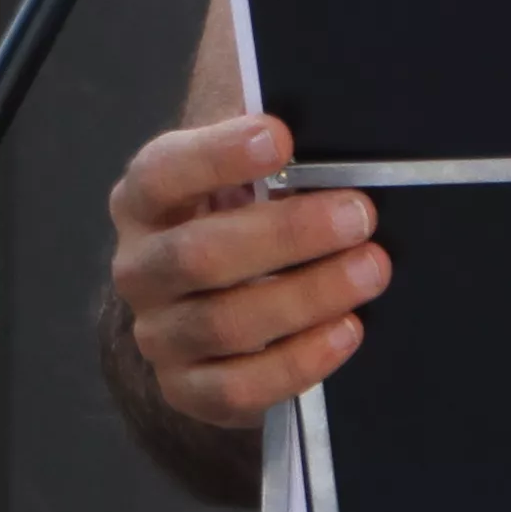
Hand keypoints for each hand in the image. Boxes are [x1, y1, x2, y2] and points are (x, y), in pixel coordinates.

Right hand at [105, 109, 389, 429]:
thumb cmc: (240, 220)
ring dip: (306, 296)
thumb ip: (267, 153)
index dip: (218, 156)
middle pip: (199, 255)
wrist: (212, 306)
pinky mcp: (187, 389)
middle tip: (358, 215)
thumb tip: (327, 121)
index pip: (163, 173)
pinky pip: (238, 387)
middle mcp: (139, 268)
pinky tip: (347, 330)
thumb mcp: (242, 178)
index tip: (282, 138)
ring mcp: (158, 334)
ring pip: (223, 324)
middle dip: (287, 235)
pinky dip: (298, 361)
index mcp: (143, 201)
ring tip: (371, 270)